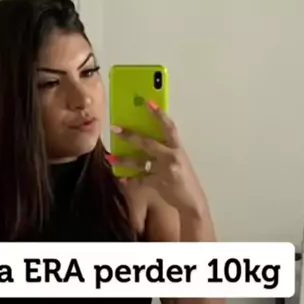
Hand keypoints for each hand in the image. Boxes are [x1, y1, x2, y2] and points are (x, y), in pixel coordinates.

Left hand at [110, 102, 207, 216]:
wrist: (192, 201)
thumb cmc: (185, 179)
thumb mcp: (179, 161)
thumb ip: (166, 150)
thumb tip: (146, 142)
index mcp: (178, 148)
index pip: (169, 127)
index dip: (159, 114)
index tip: (148, 103)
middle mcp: (172, 157)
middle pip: (148, 142)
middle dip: (130, 135)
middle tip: (115, 128)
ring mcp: (165, 170)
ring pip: (140, 162)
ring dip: (124, 159)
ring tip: (111, 157)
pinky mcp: (159, 183)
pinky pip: (140, 179)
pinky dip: (130, 179)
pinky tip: (123, 178)